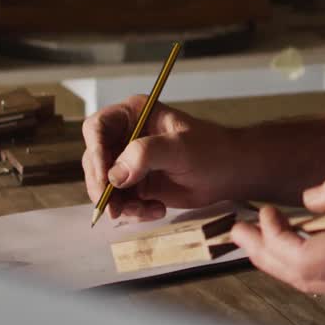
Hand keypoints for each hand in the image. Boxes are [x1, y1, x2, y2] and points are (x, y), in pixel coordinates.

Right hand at [81, 96, 238, 221]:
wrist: (230, 173)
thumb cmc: (212, 150)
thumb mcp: (180, 147)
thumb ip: (146, 154)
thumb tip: (115, 174)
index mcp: (134, 114)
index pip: (97, 128)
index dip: (95, 152)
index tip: (105, 178)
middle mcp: (125, 136)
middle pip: (94, 159)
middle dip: (102, 186)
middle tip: (114, 208)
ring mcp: (128, 161)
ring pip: (104, 185)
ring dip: (119, 203)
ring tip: (146, 209)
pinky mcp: (135, 184)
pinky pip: (120, 200)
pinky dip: (133, 211)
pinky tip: (157, 210)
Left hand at [230, 159, 324, 314]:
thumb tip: (310, 201)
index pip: (301, 258)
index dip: (269, 240)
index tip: (256, 215)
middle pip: (304, 279)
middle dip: (266, 256)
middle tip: (240, 232)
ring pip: (323, 284)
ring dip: (291, 260)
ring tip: (268, 233)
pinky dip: (322, 264)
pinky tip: (314, 240)